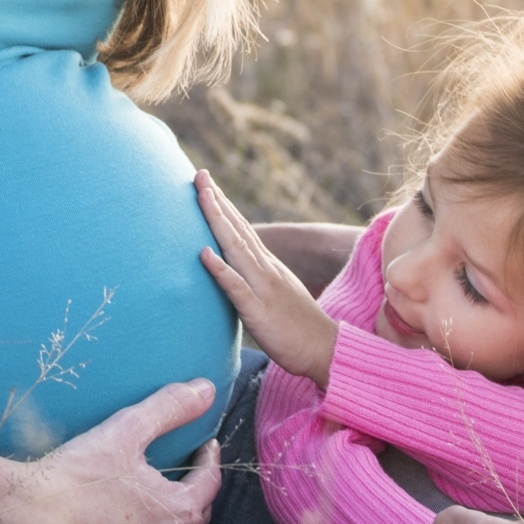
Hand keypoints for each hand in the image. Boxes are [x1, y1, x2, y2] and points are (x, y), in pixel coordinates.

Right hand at [0, 380, 222, 523]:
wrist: (23, 520)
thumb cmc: (76, 478)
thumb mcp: (126, 431)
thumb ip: (169, 408)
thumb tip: (206, 389)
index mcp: (180, 512)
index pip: (210, 482)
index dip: (209, 459)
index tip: (205, 444)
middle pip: (197, 512)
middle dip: (197, 487)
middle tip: (187, 465)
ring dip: (176, 514)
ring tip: (163, 492)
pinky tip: (134, 521)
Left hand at [196, 170, 338, 386]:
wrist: (325, 349)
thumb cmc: (299, 328)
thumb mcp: (276, 296)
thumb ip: (258, 280)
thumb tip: (237, 273)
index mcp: (268, 267)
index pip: (243, 230)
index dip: (224, 206)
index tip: (206, 183)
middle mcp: (266, 270)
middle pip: (238, 230)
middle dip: (217, 201)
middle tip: (198, 174)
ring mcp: (263, 288)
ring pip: (236, 248)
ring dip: (217, 221)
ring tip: (201, 196)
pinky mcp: (258, 311)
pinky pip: (236, 287)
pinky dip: (220, 269)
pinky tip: (203, 254)